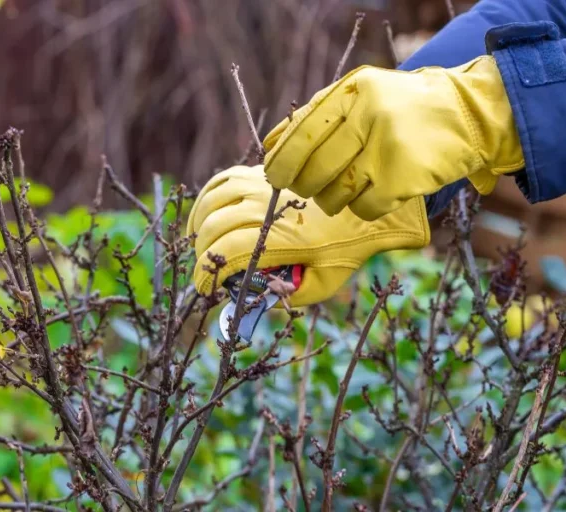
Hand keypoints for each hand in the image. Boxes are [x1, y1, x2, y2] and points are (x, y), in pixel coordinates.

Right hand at [187, 165, 429, 306]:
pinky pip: (223, 179)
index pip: (224, 254)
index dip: (205, 275)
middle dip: (201, 253)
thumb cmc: (346, 251)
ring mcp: (264, 186)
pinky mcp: (264, 172)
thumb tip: (253, 300)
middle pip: (212, 228)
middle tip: (207, 270)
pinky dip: (208, 198)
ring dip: (199, 224)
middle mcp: (266, 208)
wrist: (366, 211)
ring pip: (211, 201)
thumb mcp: (321, 285)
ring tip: (201, 243)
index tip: (205, 289)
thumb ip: (287, 296)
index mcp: (279, 239)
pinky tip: (209, 214)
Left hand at [261, 55, 523, 220]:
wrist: (468, 114)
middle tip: (305, 189)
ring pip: (336, 192)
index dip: (283, 160)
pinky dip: (361, 208)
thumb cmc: (404, 107)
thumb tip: (270, 145)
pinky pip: (363, 208)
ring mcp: (387, 147)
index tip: (274, 176)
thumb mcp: (362, 94)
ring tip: (344, 189)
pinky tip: (372, 195)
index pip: (302, 132)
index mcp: (352, 91)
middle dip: (304, 185)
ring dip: (332, 199)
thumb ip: (318, 114)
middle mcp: (368, 115)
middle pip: (315, 168)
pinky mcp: (404, 178)